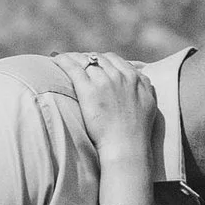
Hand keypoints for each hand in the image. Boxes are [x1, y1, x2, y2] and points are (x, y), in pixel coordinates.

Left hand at [67, 53, 159, 199]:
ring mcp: (104, 81)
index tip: (93, 64)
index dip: (101, 60)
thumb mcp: (149, 102)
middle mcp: (120, 76)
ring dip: (74, 58)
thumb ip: (144, 85)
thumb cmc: (136, 131)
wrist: (126, 146)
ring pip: (86, 61)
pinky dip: (63, 60)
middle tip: (76, 62)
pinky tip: (56, 58)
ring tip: (64, 60)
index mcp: (134, 78)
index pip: (114, 59)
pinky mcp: (88, 89)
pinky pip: (73, 67)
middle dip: (87, 59)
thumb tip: (141, 76)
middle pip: (99, 58)